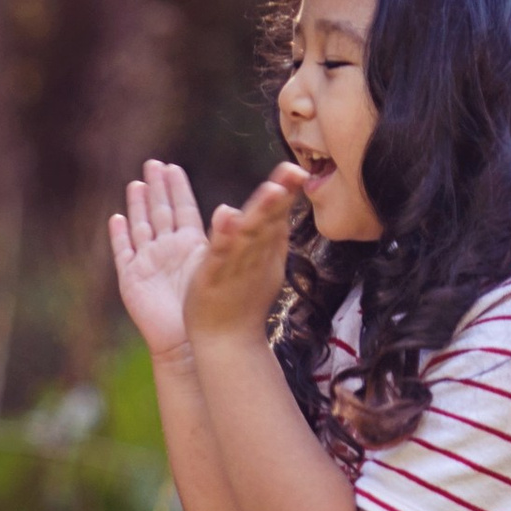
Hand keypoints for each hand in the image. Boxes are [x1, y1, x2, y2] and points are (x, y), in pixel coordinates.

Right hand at [108, 158, 209, 359]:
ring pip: (141, 227)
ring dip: (137, 206)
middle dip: (156, 188)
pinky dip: (119, 235)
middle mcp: (168, 251)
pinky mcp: (132, 279)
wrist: (189, 341)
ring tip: (136, 184)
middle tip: (152, 163)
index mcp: (190, 246)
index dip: (177, 188)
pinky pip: (123, 251)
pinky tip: (116, 219)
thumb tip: (232, 211)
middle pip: (160, 212)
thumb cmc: (208, 308)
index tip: (173, 167)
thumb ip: (220, 239)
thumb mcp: (216, 266)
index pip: (183, 209)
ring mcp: (148, 263)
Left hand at [182, 164, 311, 343]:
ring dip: (259, 213)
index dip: (287, 192)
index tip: (296, 169)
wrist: (228, 341)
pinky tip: (226, 217)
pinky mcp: (214, 278)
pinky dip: (224, 238)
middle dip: (279, 198)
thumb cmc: (244, 301)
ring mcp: (236, 267)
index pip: (278, 215)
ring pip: (249, 235)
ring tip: (271, 190)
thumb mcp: (264, 263)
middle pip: (268, 222)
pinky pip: (219, 255)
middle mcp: (255, 257)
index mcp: (266, 250)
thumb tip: (282, 206)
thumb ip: (271, 234)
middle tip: (292, 172)